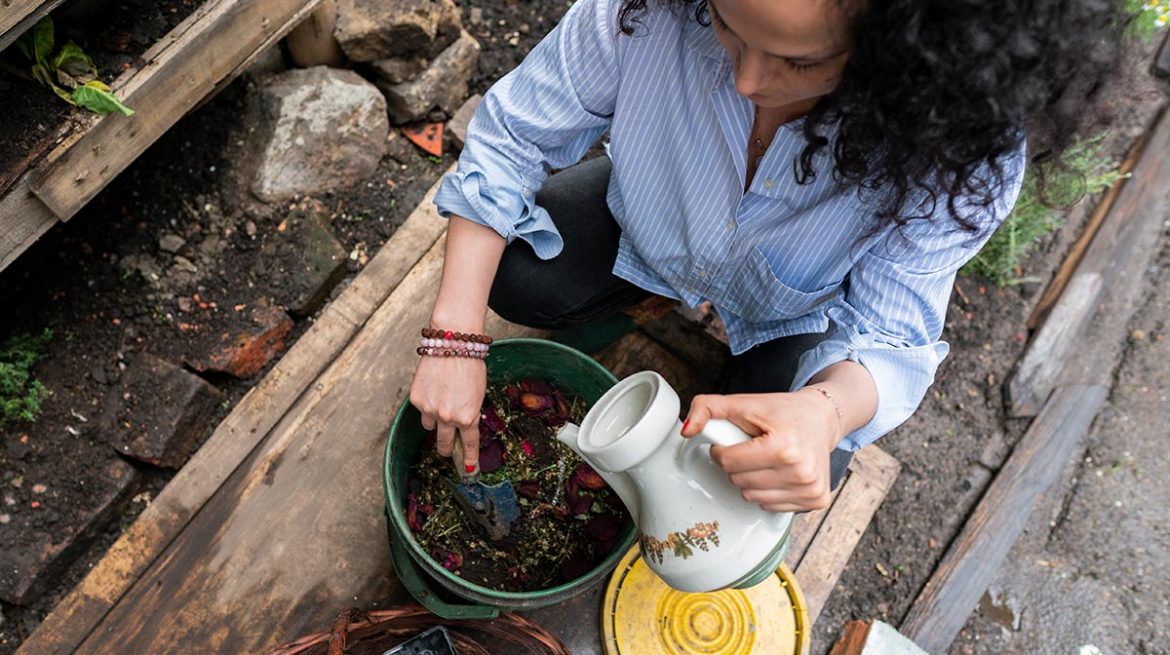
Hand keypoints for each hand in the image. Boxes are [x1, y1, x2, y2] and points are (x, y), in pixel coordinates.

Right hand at [408, 355, 486, 470]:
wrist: (453, 344)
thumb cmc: (470, 365)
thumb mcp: (478, 394)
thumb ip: (470, 412)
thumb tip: (464, 426)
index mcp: (468, 417)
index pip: (468, 444)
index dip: (468, 459)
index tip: (468, 469)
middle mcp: (448, 417)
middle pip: (443, 444)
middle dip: (446, 449)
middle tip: (446, 450)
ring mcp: (430, 409)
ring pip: (430, 427)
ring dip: (435, 421)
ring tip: (441, 401)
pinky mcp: (416, 399)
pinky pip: (421, 410)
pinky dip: (426, 404)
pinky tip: (433, 388)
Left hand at [681, 390, 841, 511]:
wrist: (823, 419)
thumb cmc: (783, 412)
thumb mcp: (745, 402)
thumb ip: (709, 408)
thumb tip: (686, 430)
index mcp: (784, 446)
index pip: (729, 462)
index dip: (723, 450)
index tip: (733, 442)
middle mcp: (801, 471)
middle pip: (739, 482)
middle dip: (737, 465)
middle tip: (752, 448)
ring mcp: (810, 489)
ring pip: (752, 497)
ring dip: (751, 480)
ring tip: (765, 459)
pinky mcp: (816, 501)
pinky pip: (770, 506)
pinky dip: (768, 491)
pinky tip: (779, 473)